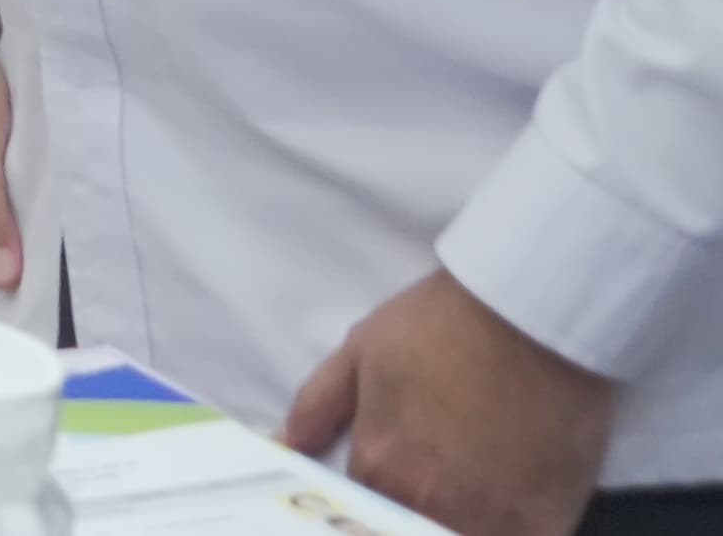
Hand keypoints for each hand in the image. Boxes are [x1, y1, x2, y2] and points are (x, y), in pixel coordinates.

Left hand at [286, 273, 614, 535]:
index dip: (366, 498)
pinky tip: (512, 494)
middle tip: (434, 467)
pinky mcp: (545, 523)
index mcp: (380, 469)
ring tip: (471, 478)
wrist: (532, 314)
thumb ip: (317, 407)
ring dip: (459, 520)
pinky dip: (509, 525)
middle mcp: (431, 506)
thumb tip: (283, 446)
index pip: (356, 512)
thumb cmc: (441, 325)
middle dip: (410, 512)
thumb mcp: (360, 351)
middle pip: (409, 529)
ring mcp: (492, 520)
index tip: (383, 477)